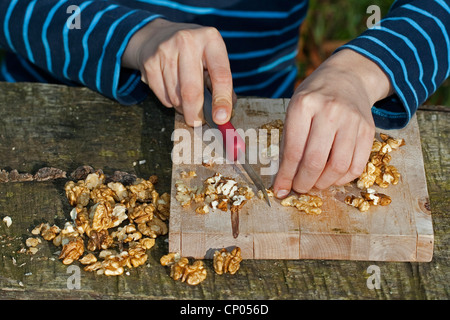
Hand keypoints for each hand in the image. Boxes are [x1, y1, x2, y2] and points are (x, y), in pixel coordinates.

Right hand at [122, 18, 233, 125]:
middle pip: (192, 91)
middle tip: (198, 123)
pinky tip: (172, 91)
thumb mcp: (212, 58)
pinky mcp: (150, 63)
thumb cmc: (193, 53)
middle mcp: (187, 41)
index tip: (222, 119)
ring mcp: (166, 51)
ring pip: (176, 97)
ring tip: (186, 100)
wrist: (158, 36)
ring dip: (182, 107)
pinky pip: (163, 96)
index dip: (222, 100)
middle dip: (195, 114)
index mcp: (211, 39)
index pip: (220, 75)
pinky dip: (170, 102)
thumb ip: (221, 84)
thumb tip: (224, 115)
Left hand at [273, 49, 392, 196]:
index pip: (293, 150)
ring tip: (314, 184)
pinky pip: (357, 165)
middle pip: (316, 161)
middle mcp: (329, 111)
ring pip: (338, 166)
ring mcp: (352, 120)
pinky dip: (343, 179)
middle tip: (299, 188)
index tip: (280, 189)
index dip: (286, 176)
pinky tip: (332, 177)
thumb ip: (289, 142)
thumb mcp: (294, 110)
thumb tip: (283, 180)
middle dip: (304, 183)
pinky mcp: (368, 129)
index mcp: (304, 105)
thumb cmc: (314, 98)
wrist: (347, 77)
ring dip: (324, 184)